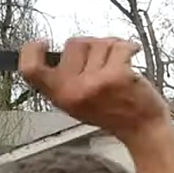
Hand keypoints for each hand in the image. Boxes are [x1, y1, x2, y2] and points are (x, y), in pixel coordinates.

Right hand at [18, 37, 171, 145]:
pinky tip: (132, 56)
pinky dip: (129, 47)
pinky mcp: (116, 75)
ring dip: (111, 49)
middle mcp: (73, 90)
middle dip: (92, 48)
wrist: (143, 129)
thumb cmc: (114, 114)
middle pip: (73, 44)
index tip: (43, 43)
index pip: (31, 70)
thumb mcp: (78, 103)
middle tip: (105, 66)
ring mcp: (94, 82)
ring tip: (119, 67)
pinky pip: (119, 46)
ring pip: (98, 43)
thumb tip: (60, 51)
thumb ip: (65, 80)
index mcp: (59, 97)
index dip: (31, 51)